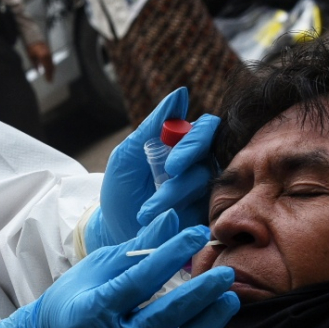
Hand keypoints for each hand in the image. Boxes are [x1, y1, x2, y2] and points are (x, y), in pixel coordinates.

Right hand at [0, 210, 238, 327]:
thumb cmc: (79, 296)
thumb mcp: (100, 266)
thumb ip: (139, 247)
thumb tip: (172, 217)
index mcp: (96, 308)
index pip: (139, 281)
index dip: (170, 255)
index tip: (198, 233)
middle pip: (160, 320)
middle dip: (197, 296)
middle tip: (225, 274)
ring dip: (205, 327)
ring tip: (229, 300)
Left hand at [27, 41, 54, 82]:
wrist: (34, 39)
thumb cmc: (31, 48)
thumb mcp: (31, 57)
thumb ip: (35, 64)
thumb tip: (38, 72)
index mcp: (43, 57)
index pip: (47, 68)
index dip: (48, 75)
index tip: (49, 81)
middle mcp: (48, 56)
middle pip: (51, 67)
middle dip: (51, 74)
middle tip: (50, 81)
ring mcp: (50, 54)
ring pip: (53, 64)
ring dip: (52, 71)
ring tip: (51, 77)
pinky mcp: (50, 53)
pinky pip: (52, 61)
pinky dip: (52, 66)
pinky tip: (50, 70)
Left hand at [87, 88, 220, 250]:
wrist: (116, 233)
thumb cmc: (121, 190)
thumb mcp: (127, 156)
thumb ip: (152, 126)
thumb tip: (181, 94)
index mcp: (183, 144)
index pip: (207, 128)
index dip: (194, 142)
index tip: (172, 164)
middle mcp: (200, 165)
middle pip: (212, 157)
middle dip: (187, 173)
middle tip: (166, 182)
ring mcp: (206, 191)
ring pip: (204, 185)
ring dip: (173, 197)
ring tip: (145, 212)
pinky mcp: (207, 217)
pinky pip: (212, 212)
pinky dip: (185, 216)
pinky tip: (167, 222)